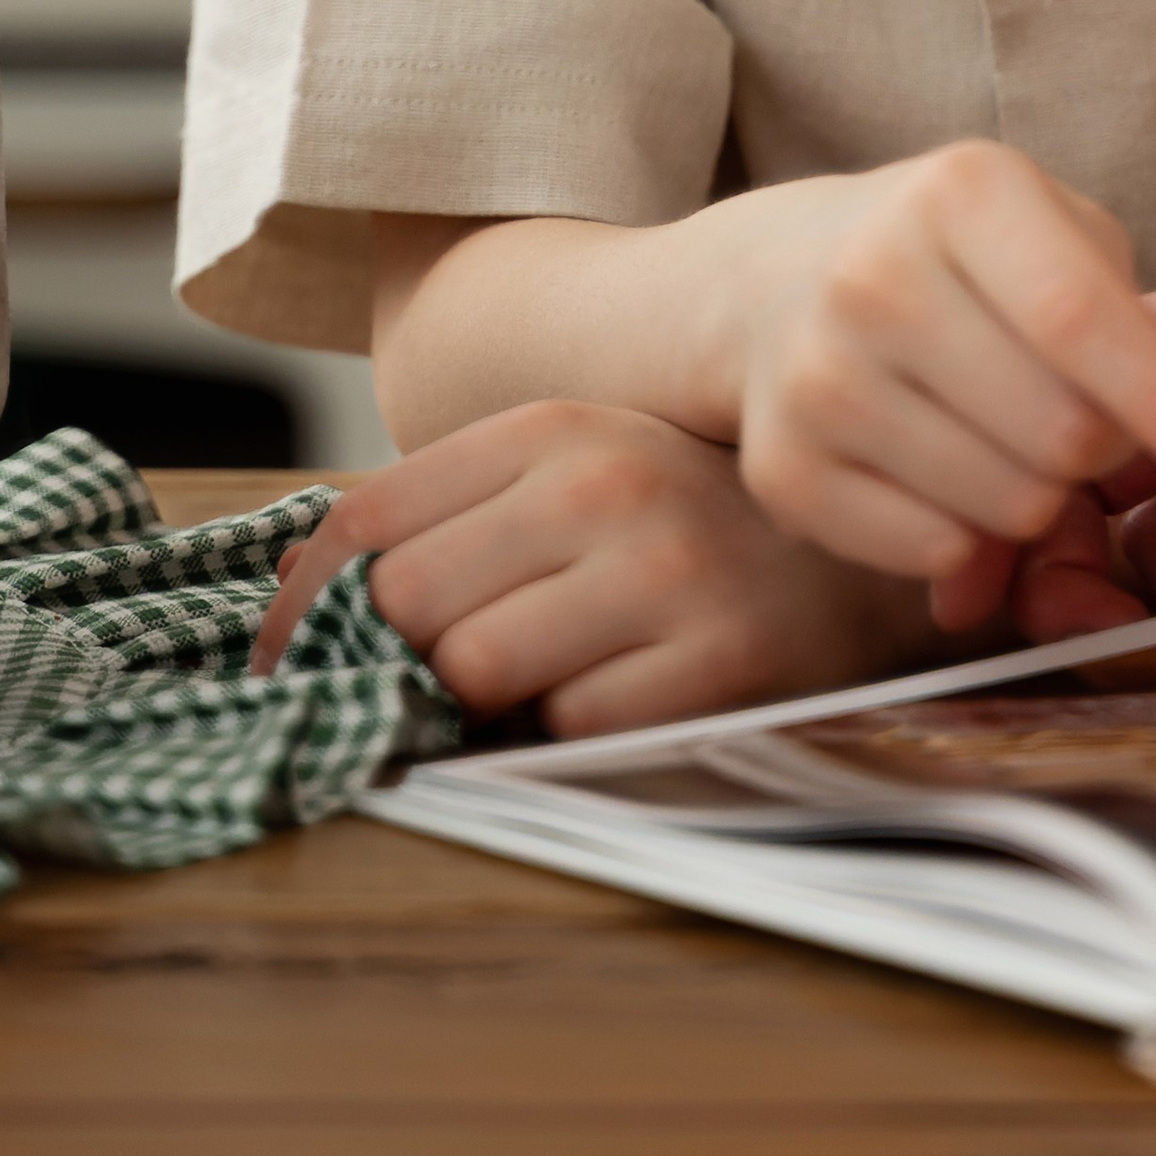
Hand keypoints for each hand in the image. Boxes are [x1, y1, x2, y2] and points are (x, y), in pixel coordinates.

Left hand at [249, 400, 924, 734]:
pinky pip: (569, 727)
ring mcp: (662, 572)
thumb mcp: (574, 471)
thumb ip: (447, 512)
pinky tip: (621, 693)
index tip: (289, 657)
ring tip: (543, 676)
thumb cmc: (687, 518)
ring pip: (475, 669)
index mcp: (554, 425)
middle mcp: (602, 483)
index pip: (368, 517)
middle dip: (412, 653)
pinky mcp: (712, 664)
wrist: (867, 553)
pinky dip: (572, 729)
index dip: (309, 601)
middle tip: (456, 662)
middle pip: (407, 601)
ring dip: (488, 698)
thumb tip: (294, 582)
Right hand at [723, 141, 1155, 635]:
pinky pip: (933, 552)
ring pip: (1003, 506)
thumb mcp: (1051, 229)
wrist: (778, 278)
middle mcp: (873, 274)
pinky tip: (942, 473)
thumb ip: (1126, 314)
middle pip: (1055, 433)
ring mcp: (816, 375)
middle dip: (1101, 449)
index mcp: (959, 194)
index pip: (1079, 319)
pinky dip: (968, 538)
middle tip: (1078, 419)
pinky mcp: (781, 467)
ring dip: (1039, 497)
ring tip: (1002, 437)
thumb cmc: (958, 258)